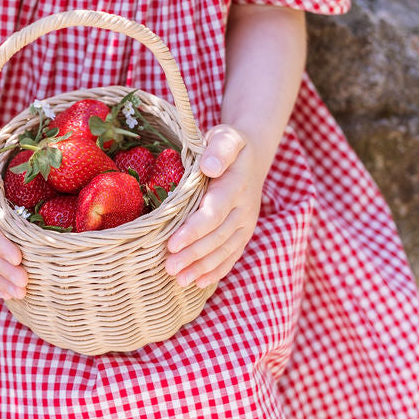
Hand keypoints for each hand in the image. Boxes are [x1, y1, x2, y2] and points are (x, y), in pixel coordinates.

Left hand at [164, 125, 267, 288]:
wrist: (250, 155)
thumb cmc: (227, 144)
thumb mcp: (225, 136)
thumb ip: (219, 149)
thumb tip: (210, 167)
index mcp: (236, 183)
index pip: (214, 212)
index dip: (193, 230)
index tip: (171, 243)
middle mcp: (244, 206)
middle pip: (217, 236)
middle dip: (193, 254)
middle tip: (168, 268)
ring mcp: (246, 222)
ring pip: (225, 249)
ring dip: (202, 267)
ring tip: (179, 280)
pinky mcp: (244, 232)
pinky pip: (232, 254)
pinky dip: (216, 270)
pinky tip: (198, 282)